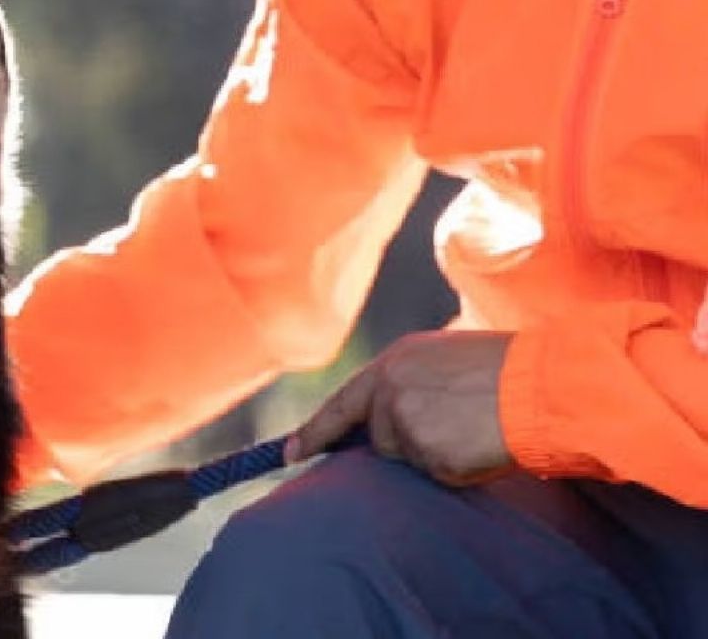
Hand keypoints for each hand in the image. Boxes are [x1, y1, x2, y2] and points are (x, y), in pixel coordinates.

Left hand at [285, 331, 514, 485]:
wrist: (544, 384)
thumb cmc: (508, 370)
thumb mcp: (448, 359)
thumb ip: (412, 383)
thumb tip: (388, 415)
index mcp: (395, 361)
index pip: (342, 402)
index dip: (315, 431)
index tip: (289, 453)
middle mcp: (390, 390)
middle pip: (378, 436)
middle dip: (403, 444)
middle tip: (445, 433)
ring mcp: (405, 423)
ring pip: (408, 458)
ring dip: (436, 454)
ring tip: (475, 427)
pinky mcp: (427, 454)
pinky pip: (437, 474)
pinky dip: (458, 468)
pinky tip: (482, 443)